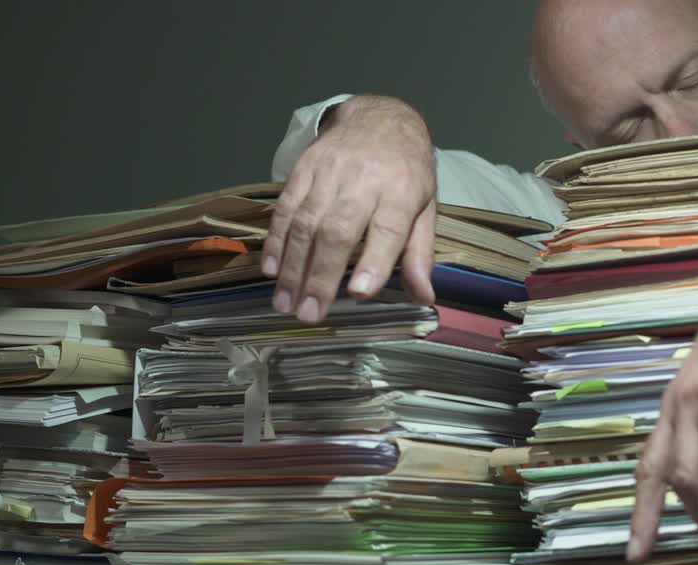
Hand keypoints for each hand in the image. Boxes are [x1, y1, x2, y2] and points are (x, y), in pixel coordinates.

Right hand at [263, 95, 436, 323]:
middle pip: (338, 231)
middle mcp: (363, 180)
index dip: (373, 263)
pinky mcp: (303, 169)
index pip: (387, 230)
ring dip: (292, 266)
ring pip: (306, 223)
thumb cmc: (406, 171)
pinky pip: (285, 208)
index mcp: (401, 191)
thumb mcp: (425, 209)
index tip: (358, 294)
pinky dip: (276, 240)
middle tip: (310, 313)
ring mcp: (328, 173)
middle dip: (321, 276)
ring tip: (285, 302)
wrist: (379, 118)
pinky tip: (271, 269)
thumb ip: (419, 253)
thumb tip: (423, 296)